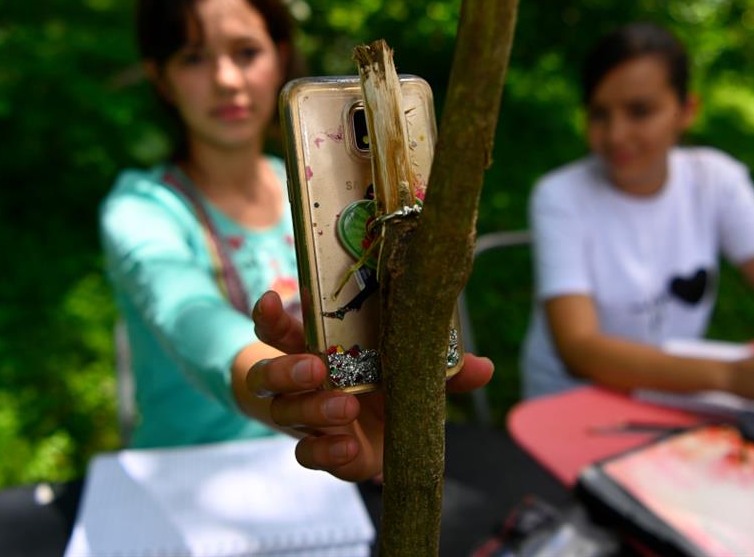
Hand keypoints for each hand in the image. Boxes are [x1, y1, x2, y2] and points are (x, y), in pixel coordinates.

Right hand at [247, 291, 493, 480]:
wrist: (374, 433)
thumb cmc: (382, 384)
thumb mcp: (410, 370)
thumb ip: (441, 369)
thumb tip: (484, 367)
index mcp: (313, 347)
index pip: (279, 330)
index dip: (269, 315)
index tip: (272, 300)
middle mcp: (299, 381)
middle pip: (271, 374)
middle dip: (288, 369)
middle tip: (318, 367)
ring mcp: (302, 418)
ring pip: (283, 411)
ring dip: (310, 408)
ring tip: (342, 408)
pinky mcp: (318, 449)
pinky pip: (307, 453)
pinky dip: (325, 450)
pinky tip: (346, 446)